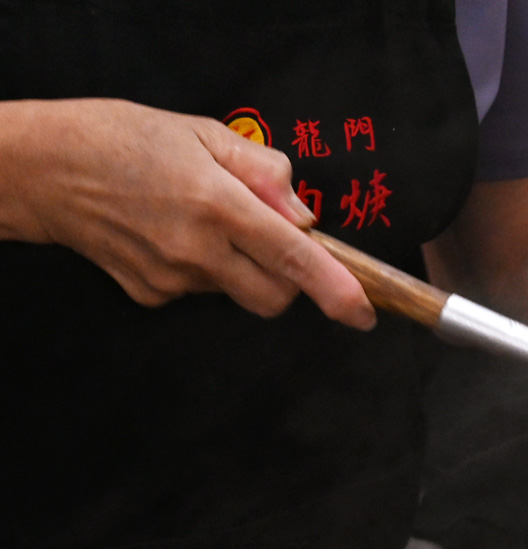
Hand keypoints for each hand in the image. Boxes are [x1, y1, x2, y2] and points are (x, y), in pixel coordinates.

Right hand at [0, 99, 373, 327]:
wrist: (43, 168)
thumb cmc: (121, 139)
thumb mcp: (203, 134)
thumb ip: (264, 171)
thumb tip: (302, 212)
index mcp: (218, 204)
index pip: (294, 259)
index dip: (336, 290)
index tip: (362, 312)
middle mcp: (196, 249)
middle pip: (274, 296)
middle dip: (288, 279)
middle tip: (267, 238)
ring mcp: (171, 278)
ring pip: (236, 292)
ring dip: (239, 267)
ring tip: (200, 220)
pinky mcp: (150, 294)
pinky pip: (199, 291)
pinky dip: (202, 270)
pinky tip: (170, 235)